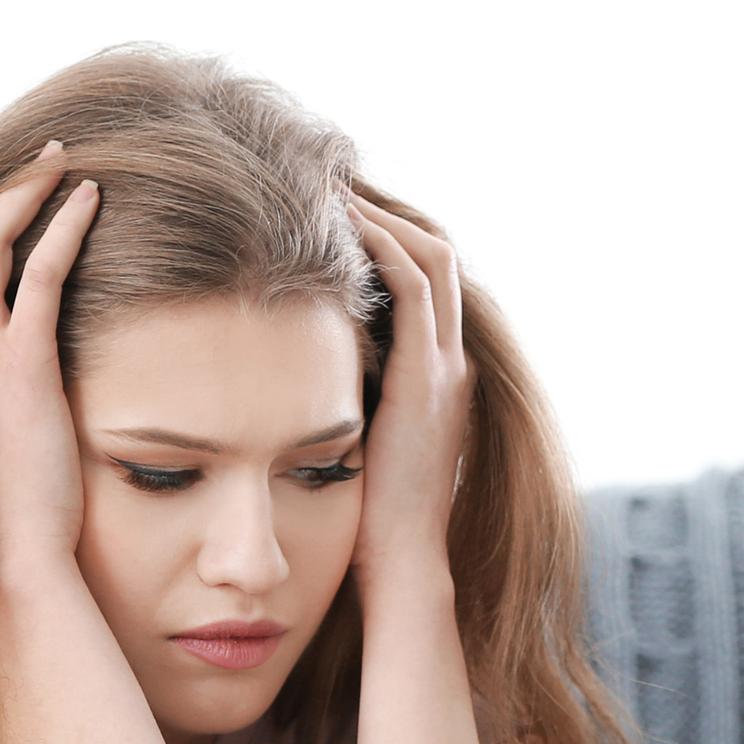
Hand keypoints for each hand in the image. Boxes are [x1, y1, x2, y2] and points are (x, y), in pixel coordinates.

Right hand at [0, 142, 102, 573]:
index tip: (20, 197)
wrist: (2, 564)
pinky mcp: (17, 364)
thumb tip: (31, 403)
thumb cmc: (6, 523)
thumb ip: (2, 411)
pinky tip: (92, 198)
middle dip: (3, 190)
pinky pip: (38, 274)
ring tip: (66, 160)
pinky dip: (63, 227)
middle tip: (43, 158)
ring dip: (29, 191)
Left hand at [347, 193, 470, 598]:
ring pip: (431, 255)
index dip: (386, 235)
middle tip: (330, 179)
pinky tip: (338, 224)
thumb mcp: (353, 443)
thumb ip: (341, 402)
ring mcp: (446, 366)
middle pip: (436, 252)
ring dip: (381, 214)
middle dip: (385, 210)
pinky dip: (381, 245)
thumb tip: (292, 374)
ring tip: (330, 185)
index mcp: (437, 377)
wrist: (401, 564)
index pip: (426, 279)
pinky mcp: (429, 375)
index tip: (333, 211)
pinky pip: (416, 285)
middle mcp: (451, 362)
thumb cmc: (365, 520)